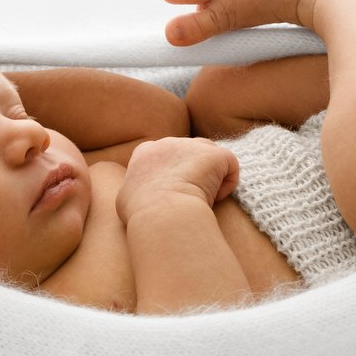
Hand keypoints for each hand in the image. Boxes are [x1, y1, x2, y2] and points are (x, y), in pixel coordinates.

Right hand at [116, 137, 239, 223]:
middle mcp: (169, 142)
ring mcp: (192, 146)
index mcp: (145, 152)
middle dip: (193, 173)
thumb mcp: (125, 198)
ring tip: (204, 200)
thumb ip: (134, 188)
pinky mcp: (215, 155)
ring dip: (211, 177)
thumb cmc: (141, 213)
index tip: (173, 192)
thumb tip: (137, 194)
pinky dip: (227, 185)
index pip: (165, 155)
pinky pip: (230, 167)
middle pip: (188, 154)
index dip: (173, 173)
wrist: (162, 212)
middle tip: (189, 198)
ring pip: (210, 157)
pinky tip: (216, 200)